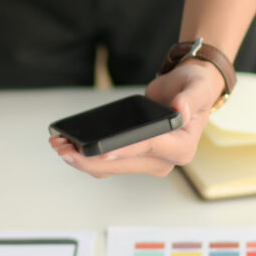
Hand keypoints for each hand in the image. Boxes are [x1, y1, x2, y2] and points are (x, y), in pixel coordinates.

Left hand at [50, 60, 225, 177]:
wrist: (186, 90)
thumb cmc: (193, 87)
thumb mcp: (197, 87)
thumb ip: (190, 98)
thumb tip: (179, 110)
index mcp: (182, 146)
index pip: (149, 148)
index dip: (124, 150)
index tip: (100, 152)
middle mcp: (165, 160)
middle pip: (122, 164)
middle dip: (91, 158)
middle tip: (62, 147)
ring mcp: (148, 161)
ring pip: (110, 168)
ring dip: (84, 160)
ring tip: (58, 145)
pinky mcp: (133, 158)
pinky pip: (107, 163)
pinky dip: (88, 156)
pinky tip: (68, 145)